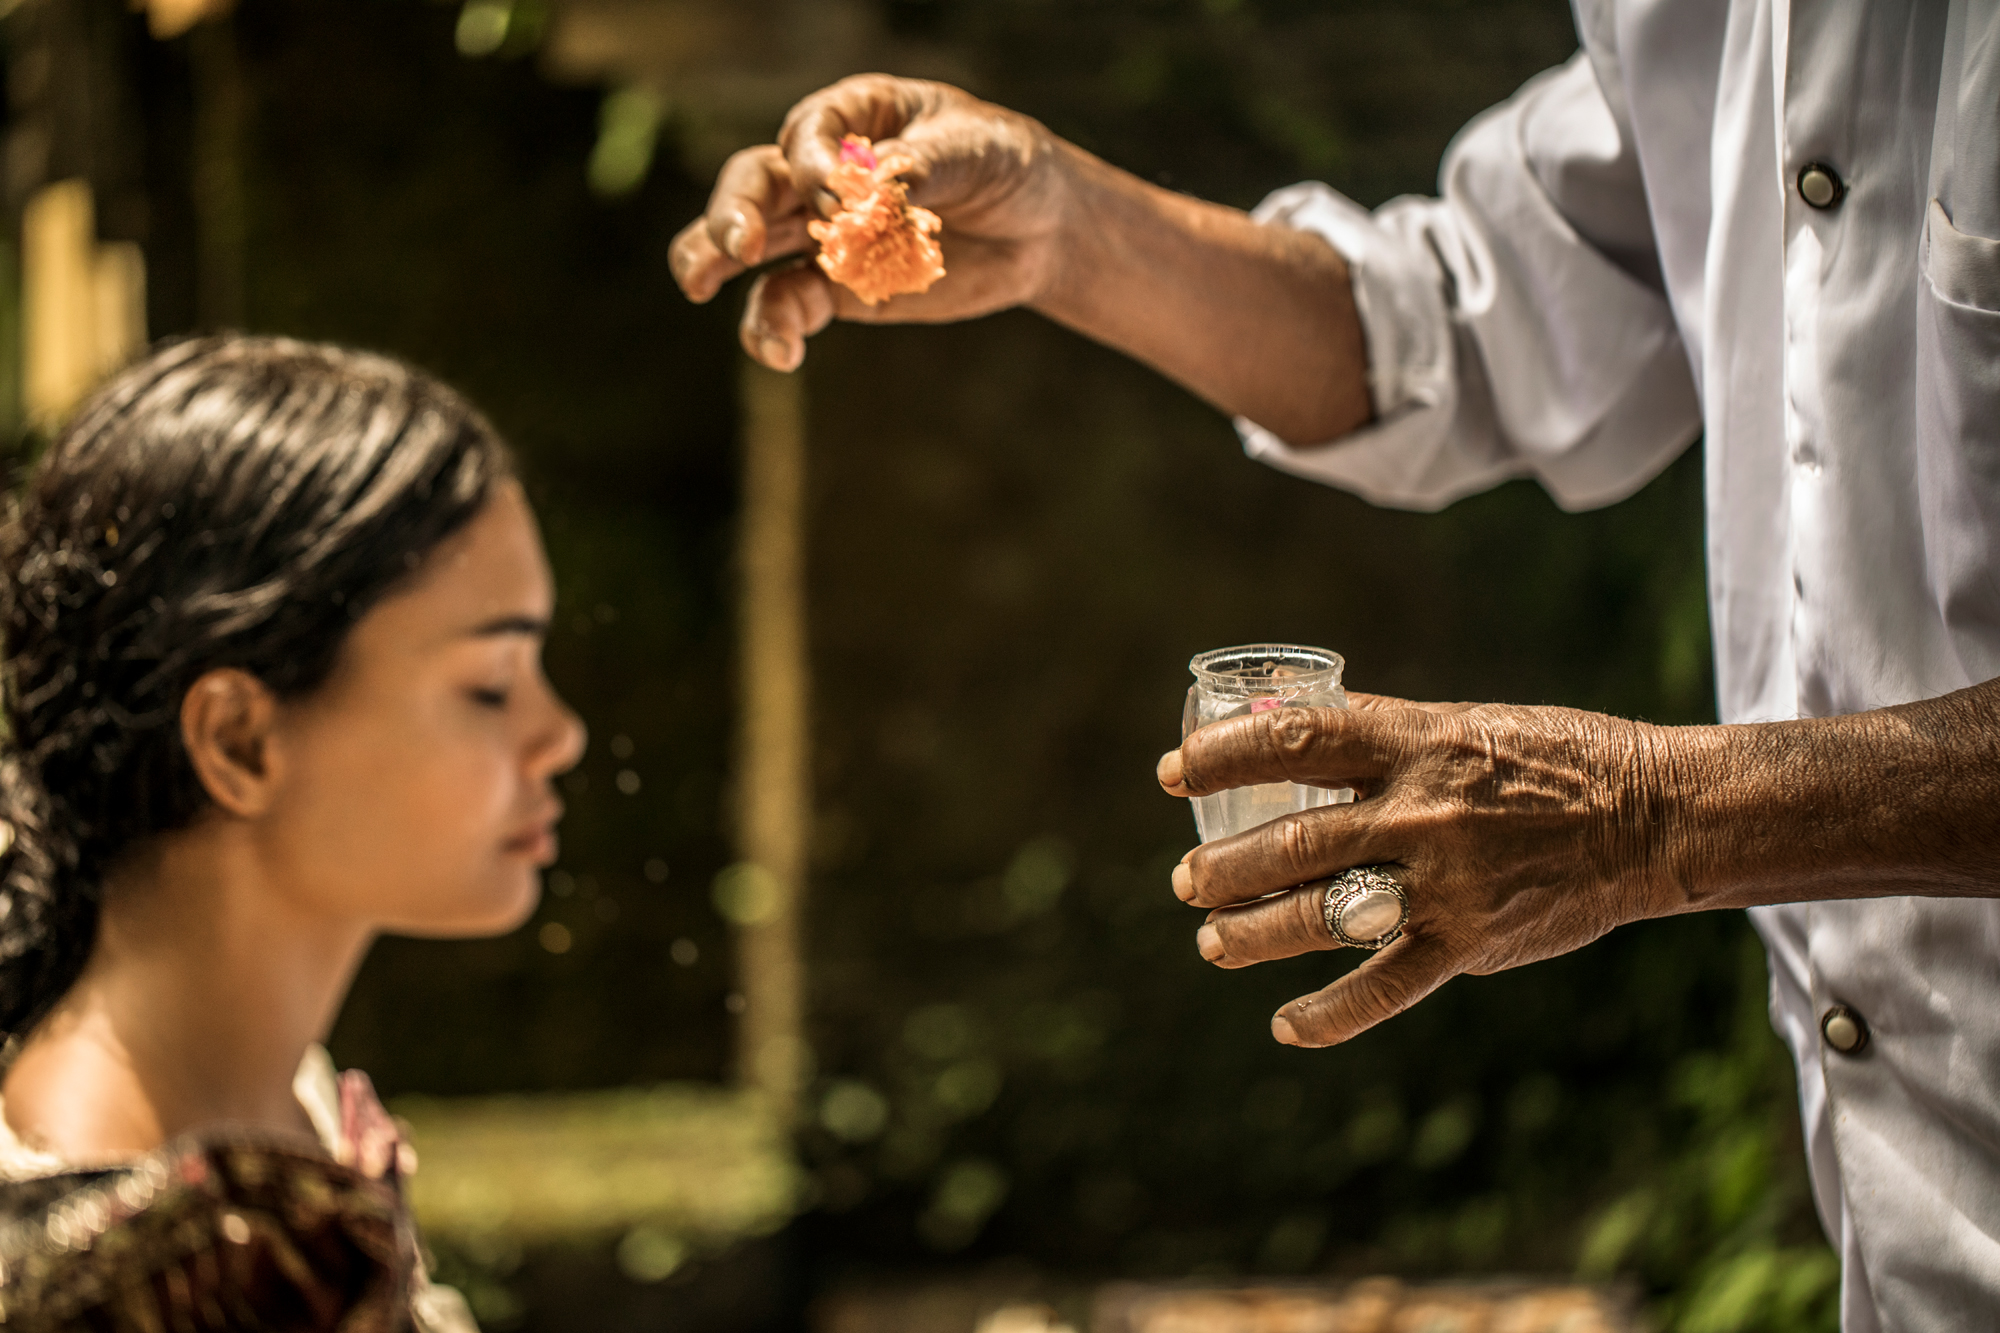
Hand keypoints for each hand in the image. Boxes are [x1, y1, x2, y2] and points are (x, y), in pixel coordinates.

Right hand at [670, 75, 1075, 370]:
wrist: (1038, 227)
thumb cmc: (1005, 164)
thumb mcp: (978, 150)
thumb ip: (921, 166)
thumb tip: (872, 189)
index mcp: (856, 116)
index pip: (809, 133)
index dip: (813, 165)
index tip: (840, 199)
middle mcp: (823, 171)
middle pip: (756, 182)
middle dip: (736, 210)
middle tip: (737, 244)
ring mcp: (822, 231)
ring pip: (749, 241)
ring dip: (714, 259)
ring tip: (697, 285)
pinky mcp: (837, 285)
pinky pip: (787, 301)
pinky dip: (774, 325)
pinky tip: (780, 352)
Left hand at [1156, 692, 1694, 1047]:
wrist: (1650, 815)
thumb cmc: (1550, 760)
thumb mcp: (1461, 727)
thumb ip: (1383, 742)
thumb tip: (1290, 744)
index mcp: (1414, 741)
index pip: (1294, 739)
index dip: (1221, 755)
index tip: (1171, 775)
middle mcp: (1419, 810)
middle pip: (1290, 841)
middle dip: (1223, 867)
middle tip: (1186, 880)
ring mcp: (1442, 881)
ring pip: (1318, 915)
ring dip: (1252, 933)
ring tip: (1213, 940)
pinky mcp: (1468, 941)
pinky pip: (1383, 986)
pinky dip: (1328, 1013)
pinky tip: (1285, 1024)